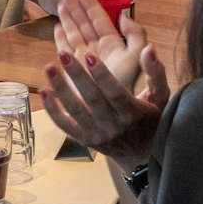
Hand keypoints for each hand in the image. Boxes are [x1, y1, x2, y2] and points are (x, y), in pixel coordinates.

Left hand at [43, 0, 171, 168]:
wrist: (140, 154)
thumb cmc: (151, 119)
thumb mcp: (160, 97)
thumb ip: (155, 73)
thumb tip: (148, 49)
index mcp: (132, 113)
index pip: (114, 92)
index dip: (101, 75)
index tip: (89, 55)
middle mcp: (113, 126)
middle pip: (91, 99)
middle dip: (76, 75)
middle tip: (63, 54)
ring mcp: (96, 134)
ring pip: (75, 110)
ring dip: (60, 89)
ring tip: (49, 67)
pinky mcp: (84, 140)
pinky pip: (64, 125)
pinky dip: (52, 110)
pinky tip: (42, 92)